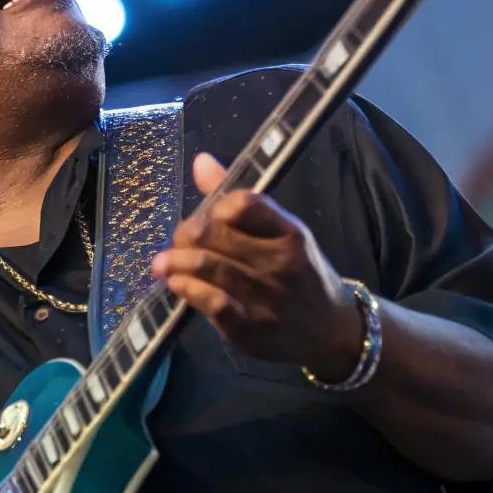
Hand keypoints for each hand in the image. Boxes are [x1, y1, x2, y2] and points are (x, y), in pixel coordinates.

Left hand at [151, 153, 363, 378]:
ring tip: (162, 263)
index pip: (244, 203)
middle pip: (215, 234)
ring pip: (207, 266)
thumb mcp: (282, 233)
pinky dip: (186, 288)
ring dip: (176, 261)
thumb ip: (239, 201)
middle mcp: (280, 262)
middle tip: (178, 240)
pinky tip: (177, 283)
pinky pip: (209, 301)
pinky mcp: (249, 328)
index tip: (208, 215)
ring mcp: (265, 296)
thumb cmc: (300, 273)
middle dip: (186, 233)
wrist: (330, 331)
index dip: (215, 206)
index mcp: (290, 232)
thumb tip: (200, 161)